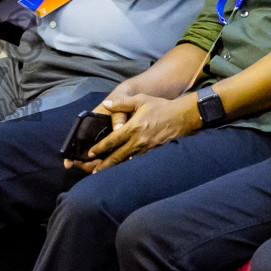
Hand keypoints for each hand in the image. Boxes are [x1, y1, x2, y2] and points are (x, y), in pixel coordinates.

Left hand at [75, 91, 200, 172]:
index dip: (100, 148)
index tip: (90, 153)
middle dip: (104, 164)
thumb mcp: (140, 100)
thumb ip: (121, 103)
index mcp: (133, 128)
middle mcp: (138, 141)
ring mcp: (145, 147)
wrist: (181, 117)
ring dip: (114, 165)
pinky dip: (126, 162)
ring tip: (103, 170)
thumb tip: (106, 104)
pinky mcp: (152, 150)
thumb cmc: (160, 106)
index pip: (112, 141)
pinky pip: (136, 158)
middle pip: (118, 156)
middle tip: (93, 170)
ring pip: (126, 159)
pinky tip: (121, 164)